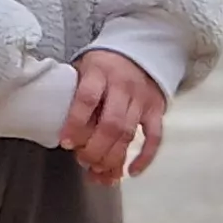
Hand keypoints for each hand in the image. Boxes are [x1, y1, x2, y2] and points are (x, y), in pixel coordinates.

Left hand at [57, 50, 167, 183]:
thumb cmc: (103, 65)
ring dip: (113, 158)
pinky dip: (144, 157)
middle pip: (110, 124)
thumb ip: (76, 95)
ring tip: (99, 172)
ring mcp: (142, 98)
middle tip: (84, 161)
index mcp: (99, 72)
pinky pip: (154, 137)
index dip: (75, 124)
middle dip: (96, 149)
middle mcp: (123, 86)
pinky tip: (130, 172)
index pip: (87, 99)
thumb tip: (66, 132)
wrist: (139, 50)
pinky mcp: (156, 109)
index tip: (65, 143)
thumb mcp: (84, 69)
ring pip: (129, 134)